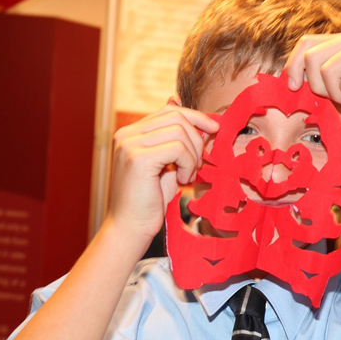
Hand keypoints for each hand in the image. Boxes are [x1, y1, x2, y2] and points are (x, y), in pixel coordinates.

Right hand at [106, 104, 217, 248]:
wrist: (130, 228)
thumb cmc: (150, 201)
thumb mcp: (168, 166)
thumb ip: (177, 143)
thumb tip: (200, 121)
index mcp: (130, 133)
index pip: (169, 111)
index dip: (195, 117)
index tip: (214, 129)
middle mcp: (126, 134)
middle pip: (176, 116)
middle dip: (197, 138)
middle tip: (198, 164)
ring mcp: (129, 144)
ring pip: (179, 131)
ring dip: (193, 155)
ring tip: (188, 175)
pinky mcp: (138, 158)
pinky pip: (178, 148)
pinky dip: (188, 164)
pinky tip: (182, 180)